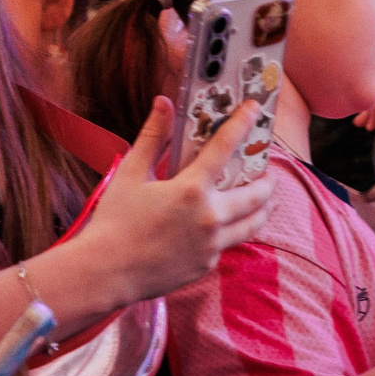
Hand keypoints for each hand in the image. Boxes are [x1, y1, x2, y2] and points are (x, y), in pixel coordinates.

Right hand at [66, 96, 273, 304]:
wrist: (106, 272)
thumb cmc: (114, 221)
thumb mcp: (131, 174)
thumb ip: (153, 137)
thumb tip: (164, 103)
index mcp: (191, 189)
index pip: (226, 146)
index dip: (243, 123)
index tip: (255, 108)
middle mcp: (210, 217)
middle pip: (256, 195)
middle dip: (267, 181)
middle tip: (268, 173)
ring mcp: (211, 244)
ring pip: (252, 224)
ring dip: (263, 210)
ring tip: (267, 202)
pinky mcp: (206, 264)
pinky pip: (228, 244)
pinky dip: (232, 231)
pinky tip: (227, 227)